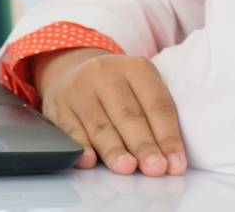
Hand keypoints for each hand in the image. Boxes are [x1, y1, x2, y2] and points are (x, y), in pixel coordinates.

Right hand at [38, 48, 185, 175]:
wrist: (73, 70)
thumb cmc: (118, 88)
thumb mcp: (140, 87)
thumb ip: (154, 116)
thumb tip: (170, 159)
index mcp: (136, 67)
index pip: (157, 103)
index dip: (168, 136)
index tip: (175, 164)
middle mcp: (106, 73)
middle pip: (129, 114)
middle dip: (144, 145)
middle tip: (155, 168)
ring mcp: (80, 88)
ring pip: (100, 124)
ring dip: (115, 150)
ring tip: (128, 168)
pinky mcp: (58, 106)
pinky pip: (71, 130)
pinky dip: (81, 147)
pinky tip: (90, 161)